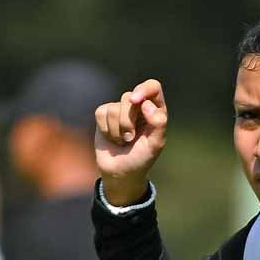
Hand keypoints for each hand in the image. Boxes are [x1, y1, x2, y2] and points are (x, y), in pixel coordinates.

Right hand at [94, 79, 168, 201]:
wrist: (121, 172)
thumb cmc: (141, 159)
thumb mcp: (155, 145)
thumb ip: (158, 123)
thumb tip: (146, 104)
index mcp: (156, 110)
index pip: (153, 87)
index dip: (143, 90)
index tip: (135, 101)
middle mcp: (138, 106)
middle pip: (128, 97)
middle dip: (127, 121)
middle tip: (130, 138)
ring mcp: (120, 109)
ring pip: (113, 107)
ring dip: (117, 130)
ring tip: (122, 141)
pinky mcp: (104, 114)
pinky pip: (101, 113)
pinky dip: (105, 129)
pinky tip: (111, 138)